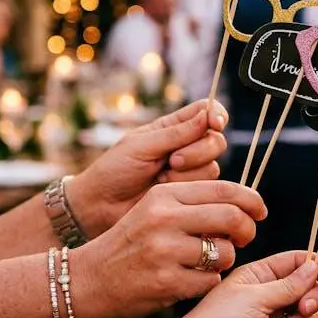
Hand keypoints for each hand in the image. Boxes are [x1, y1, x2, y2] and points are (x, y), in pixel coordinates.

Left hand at [67, 100, 228, 237]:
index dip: (216, 114)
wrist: (101, 206)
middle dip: (198, 151)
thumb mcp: (142, 145)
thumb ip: (177, 132)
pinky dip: (186, 188)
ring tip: (161, 178)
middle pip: (216, 140)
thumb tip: (208, 114)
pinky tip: (165, 189)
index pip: (206, 111)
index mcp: (173, 127)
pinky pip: (206, 188)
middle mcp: (186, 146)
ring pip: (213, 167)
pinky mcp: (190, 193)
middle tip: (172, 160)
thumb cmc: (115, 170)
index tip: (214, 123)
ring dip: (187, 173)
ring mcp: (190, 171)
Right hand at [75, 180, 265, 317]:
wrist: (88, 279)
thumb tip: (244, 205)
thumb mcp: (154, 211)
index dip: (252, 201)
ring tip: (208, 262)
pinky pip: (211, 280)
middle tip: (245, 239)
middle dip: (247, 230)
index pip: (225, 190)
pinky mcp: (167, 281)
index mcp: (164, 195)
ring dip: (226, 260)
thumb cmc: (131, 244)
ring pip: (225, 253)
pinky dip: (208, 282)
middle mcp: (164, 218)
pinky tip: (190, 280)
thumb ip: (193, 203)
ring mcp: (165, 250)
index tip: (260, 213)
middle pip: (232, 218)